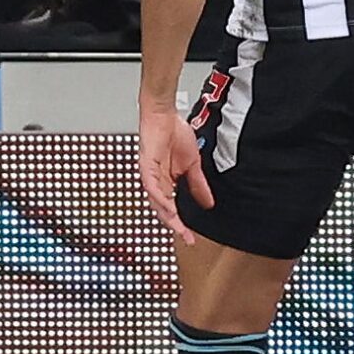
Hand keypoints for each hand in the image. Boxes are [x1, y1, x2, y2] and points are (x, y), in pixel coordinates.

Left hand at [138, 97, 211, 244]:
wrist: (165, 115)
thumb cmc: (174, 134)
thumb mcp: (193, 164)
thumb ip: (198, 185)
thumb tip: (208, 202)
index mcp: (166, 183)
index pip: (173, 209)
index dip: (182, 224)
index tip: (191, 238)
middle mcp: (156, 183)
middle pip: (163, 211)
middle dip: (176, 226)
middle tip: (186, 238)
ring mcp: (150, 176)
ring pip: (156, 202)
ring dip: (167, 216)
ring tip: (178, 227)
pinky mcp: (146, 167)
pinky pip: (151, 186)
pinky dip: (160, 197)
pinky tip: (168, 206)